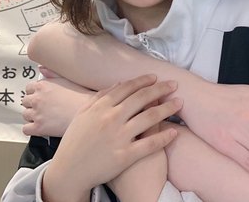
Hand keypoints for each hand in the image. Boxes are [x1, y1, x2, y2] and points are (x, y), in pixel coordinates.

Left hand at [21, 68, 94, 136]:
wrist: (89, 111)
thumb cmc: (82, 96)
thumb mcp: (68, 78)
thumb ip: (52, 73)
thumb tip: (41, 68)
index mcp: (43, 85)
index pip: (29, 88)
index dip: (35, 92)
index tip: (40, 96)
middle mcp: (37, 98)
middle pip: (25, 101)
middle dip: (33, 104)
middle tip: (43, 107)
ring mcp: (37, 113)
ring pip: (25, 115)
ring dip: (32, 116)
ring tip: (44, 117)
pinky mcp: (39, 127)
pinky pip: (26, 129)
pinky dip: (31, 129)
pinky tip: (40, 127)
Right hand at [42, 74, 181, 201]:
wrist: (69, 171)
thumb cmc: (75, 142)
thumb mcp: (82, 115)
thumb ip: (99, 98)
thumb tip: (118, 84)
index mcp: (100, 107)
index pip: (127, 88)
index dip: (143, 81)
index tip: (155, 77)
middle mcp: (111, 119)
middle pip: (142, 98)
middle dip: (160, 89)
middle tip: (174, 84)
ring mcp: (119, 137)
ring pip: (150, 118)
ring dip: (167, 108)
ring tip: (179, 103)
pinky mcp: (125, 156)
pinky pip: (150, 144)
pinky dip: (164, 137)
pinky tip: (175, 132)